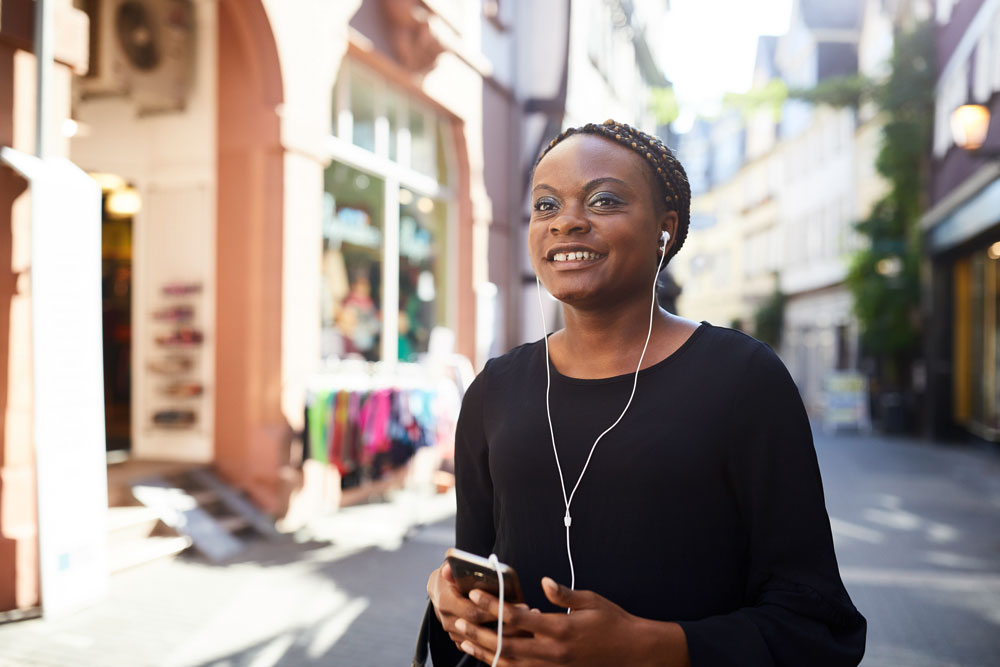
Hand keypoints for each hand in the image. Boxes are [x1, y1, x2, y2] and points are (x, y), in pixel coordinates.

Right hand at [426, 560, 529, 651]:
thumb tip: (450, 567)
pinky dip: (497, 641)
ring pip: (482, 640)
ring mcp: (454, 633)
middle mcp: (448, 621)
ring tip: (526, 626)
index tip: (516, 606)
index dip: (495, 610)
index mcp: (445, 602)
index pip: (473, 612)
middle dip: (504, 624)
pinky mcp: (460, 640)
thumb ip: (452, 569)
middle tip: (526, 617)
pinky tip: (514, 633)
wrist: (439, 591)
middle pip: (480, 628)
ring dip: (504, 634)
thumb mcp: (452, 570)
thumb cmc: (450, 578)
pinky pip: (481, 645)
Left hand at [456, 577, 689, 665]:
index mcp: (561, 629)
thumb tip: (543, 582)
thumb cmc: (614, 622)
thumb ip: (564, 594)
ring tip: (464, 642)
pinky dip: (502, 665)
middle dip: (479, 634)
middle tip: (459, 623)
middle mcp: (553, 653)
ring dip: (485, 653)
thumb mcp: (591, 601)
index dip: (493, 606)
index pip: (518, 618)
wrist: (634, 653)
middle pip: (507, 645)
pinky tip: (488, 657)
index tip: (476, 594)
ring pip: (510, 664)